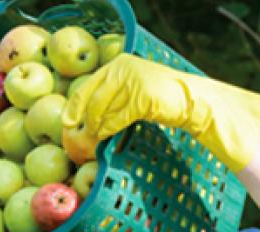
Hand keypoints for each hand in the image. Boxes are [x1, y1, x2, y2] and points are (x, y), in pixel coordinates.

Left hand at [63, 54, 259, 172]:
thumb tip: (86, 119)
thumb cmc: (161, 100)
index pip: (88, 85)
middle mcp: (122, 68)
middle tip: (80, 137)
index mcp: (118, 63)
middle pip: (92, 98)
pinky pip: (116, 117)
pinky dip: (108, 129)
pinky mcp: (141, 97)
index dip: (75, 106)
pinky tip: (105, 137)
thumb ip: (113, 98)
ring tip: (93, 140)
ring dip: (95, 128)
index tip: (67, 122)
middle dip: (84, 121)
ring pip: (102, 109)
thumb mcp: (134, 92)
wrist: (192, 101)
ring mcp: (132, 81)